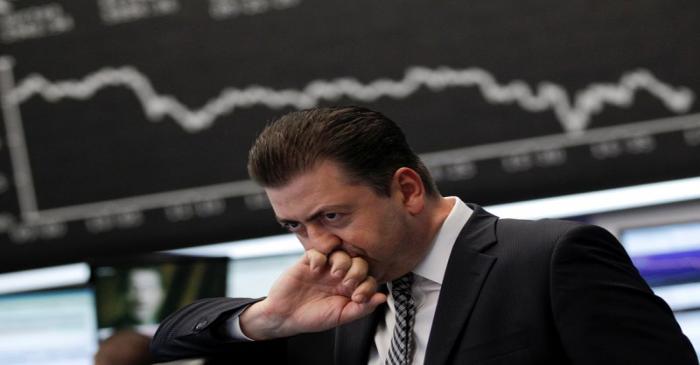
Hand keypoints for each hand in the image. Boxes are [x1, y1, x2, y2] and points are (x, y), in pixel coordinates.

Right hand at [239, 249, 386, 339]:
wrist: (285, 316)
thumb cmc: (313, 317)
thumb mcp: (341, 316)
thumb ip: (362, 308)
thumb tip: (382, 298)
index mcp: (349, 288)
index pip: (368, 278)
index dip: (367, 285)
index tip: (358, 298)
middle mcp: (339, 276)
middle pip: (357, 261)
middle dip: (357, 270)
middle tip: (348, 283)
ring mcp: (324, 267)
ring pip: (341, 253)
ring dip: (341, 261)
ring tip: (334, 274)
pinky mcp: (308, 262)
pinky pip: (318, 251)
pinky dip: (319, 257)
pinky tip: (315, 270)